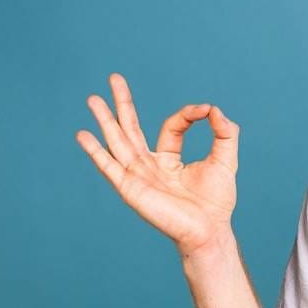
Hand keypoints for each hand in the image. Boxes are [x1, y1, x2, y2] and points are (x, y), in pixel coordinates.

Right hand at [76, 73, 239, 257]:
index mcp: (169, 159)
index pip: (171, 126)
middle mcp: (150, 165)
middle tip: (114, 78)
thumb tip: (214, 109)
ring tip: (92, 98)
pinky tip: (83, 135)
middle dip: (123, 103)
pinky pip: (109, 166)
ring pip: (118, 141)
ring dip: (105, 120)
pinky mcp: (130, 188)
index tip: (204, 110)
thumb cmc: (217, 201)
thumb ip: (225, 132)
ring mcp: (138, 176)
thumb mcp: (225, 159)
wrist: (209, 229)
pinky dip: (95, 151)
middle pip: (131, 128)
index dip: (187, 114)